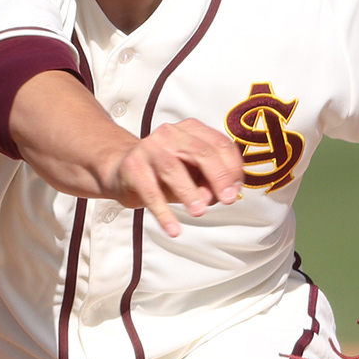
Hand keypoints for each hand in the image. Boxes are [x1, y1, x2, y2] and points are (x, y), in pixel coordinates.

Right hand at [104, 119, 244, 237]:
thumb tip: (216, 196)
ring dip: (190, 193)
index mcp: (191, 130)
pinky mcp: (132, 167)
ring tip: (199, 212)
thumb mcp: (192, 174)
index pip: (220, 144)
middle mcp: (171, 134)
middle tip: (227, 200)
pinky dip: (164, 213)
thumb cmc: (163, 172)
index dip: (233, 168)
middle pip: (201, 152)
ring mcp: (150, 148)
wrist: (122, 170)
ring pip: (174, 169)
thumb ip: (208, 181)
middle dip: (218, 178)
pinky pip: (150, 192)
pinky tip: (173, 228)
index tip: (236, 190)